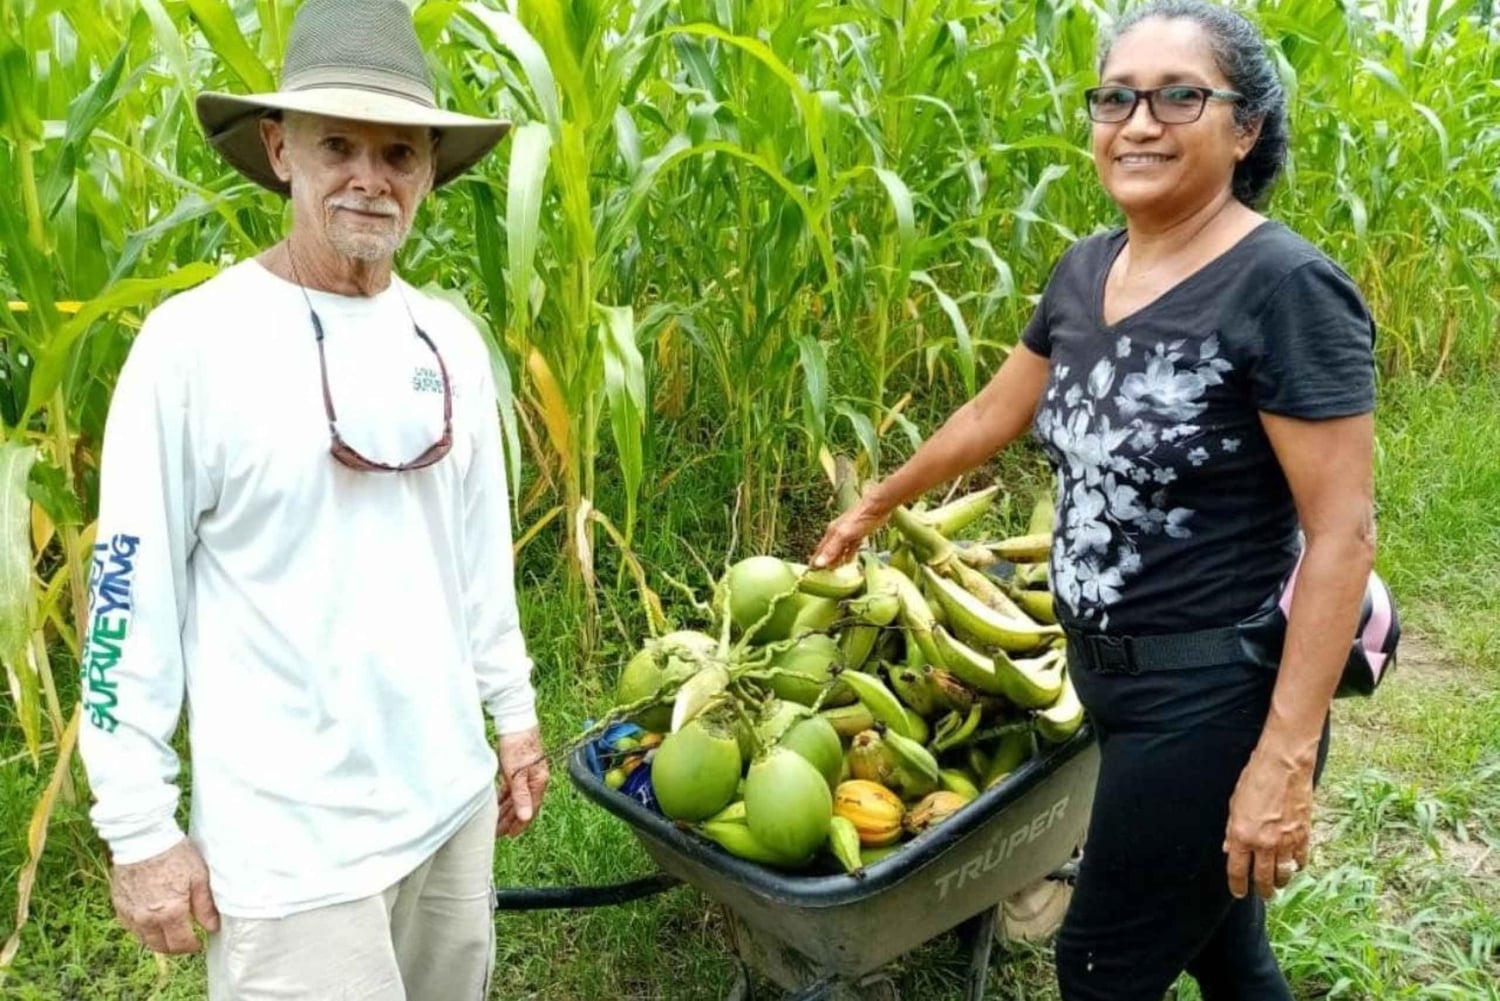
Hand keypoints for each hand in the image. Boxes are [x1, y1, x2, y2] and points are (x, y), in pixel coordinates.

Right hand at [109, 838, 219, 953]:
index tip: (198, 943)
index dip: (192, 946)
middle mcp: (147, 919)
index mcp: (170, 913)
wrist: (142, 839)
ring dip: (158, 940)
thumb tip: (212, 926)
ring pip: (144, 939)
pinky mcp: (119, 905)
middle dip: (175, 947)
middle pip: (161, 946)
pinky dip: (142, 929)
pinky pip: (131, 926)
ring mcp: (130, 914)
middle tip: (185, 941)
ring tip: (170, 931)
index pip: (180, 943)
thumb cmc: (174, 854)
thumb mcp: (198, 877)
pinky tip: (152, 920)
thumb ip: (205, 906)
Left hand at [496, 726, 548, 837]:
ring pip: (516, 797)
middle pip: (523, 805)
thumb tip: (525, 817)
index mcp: (539, 782)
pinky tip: (498, 803)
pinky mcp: (518, 767)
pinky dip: (505, 797)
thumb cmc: (518, 745)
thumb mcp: (517, 773)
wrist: (516, 721)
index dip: (520, 824)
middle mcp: (535, 780)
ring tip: (496, 822)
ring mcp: (527, 774)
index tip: (509, 836)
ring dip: (507, 810)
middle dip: (511, 820)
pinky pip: (512, 788)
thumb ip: (521, 796)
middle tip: (498, 833)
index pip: (530, 809)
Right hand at [809, 495, 893, 569]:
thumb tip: (818, 564)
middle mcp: (837, 533)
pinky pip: (850, 546)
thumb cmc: (860, 520)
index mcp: (831, 533)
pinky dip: (848, 554)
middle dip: (824, 561)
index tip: (811, 571)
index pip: (820, 550)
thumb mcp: (844, 535)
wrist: (876, 507)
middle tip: (822, 573)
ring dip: (836, 559)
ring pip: (839, 549)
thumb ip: (832, 549)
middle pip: (828, 549)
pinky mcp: (858, 533)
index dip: (816, 560)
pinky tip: (849, 560)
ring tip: (833, 570)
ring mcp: (848, 533)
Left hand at [1223, 746, 1314, 899]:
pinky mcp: (1304, 835)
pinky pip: (1300, 859)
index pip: (1238, 871)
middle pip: (1263, 878)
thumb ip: (1232, 831)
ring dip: (1281, 882)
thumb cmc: (1255, 779)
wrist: (1284, 765)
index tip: (1239, 892)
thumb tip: (1229, 849)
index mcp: (1243, 835)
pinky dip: (1297, 865)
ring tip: (1278, 884)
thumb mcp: (1234, 804)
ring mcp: (1286, 841)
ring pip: (1284, 873)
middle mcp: (1264, 843)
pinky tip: (1294, 866)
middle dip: (1263, 890)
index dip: (1238, 885)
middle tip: (1263, 894)